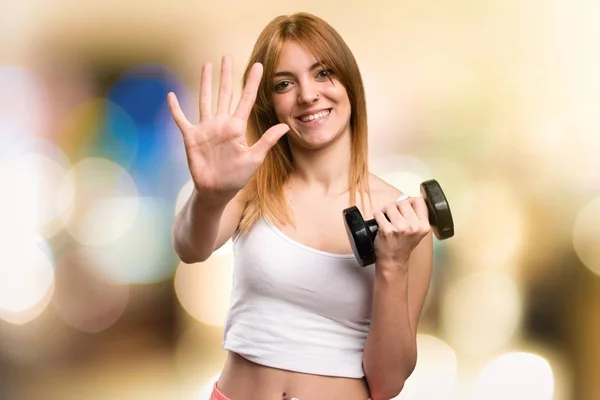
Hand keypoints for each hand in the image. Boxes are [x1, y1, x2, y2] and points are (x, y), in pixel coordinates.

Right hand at [167, 54, 288, 200]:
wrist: (216, 191)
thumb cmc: (237, 177)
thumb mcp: (254, 158)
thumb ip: (267, 141)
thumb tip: (285, 126)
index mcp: (237, 127)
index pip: (246, 99)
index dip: (252, 83)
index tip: (258, 66)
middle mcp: (221, 123)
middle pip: (224, 93)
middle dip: (226, 75)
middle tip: (228, 56)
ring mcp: (206, 129)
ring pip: (205, 99)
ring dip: (205, 82)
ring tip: (206, 65)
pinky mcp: (191, 137)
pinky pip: (181, 120)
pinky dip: (175, 109)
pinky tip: (171, 96)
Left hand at [373, 195, 430, 268]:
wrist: (393, 260)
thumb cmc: (403, 245)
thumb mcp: (417, 231)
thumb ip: (416, 216)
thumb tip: (408, 199)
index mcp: (424, 226)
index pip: (419, 201)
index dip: (410, 201)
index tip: (405, 206)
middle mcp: (414, 227)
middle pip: (404, 202)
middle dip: (396, 206)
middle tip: (393, 215)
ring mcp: (400, 228)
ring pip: (391, 206)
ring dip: (386, 210)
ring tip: (387, 218)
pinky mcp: (387, 230)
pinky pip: (379, 213)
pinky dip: (377, 215)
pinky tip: (380, 221)